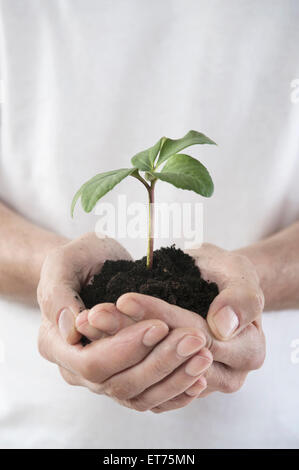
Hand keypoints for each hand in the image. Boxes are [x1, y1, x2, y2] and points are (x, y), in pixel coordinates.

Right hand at [37, 233, 211, 411]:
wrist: (92, 266)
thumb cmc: (79, 259)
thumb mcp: (63, 263)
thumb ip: (59, 294)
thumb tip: (72, 329)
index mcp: (55, 343)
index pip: (91, 363)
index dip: (127, 348)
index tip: (160, 325)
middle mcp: (76, 369)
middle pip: (118, 384)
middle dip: (159, 363)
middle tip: (194, 339)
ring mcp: (101, 378)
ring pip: (138, 396)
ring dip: (174, 379)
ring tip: (204, 356)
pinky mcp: (123, 377)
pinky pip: (149, 397)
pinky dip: (175, 392)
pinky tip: (199, 380)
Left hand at [76, 243, 265, 408]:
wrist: (216, 285)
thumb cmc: (227, 274)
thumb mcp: (240, 273)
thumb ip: (241, 298)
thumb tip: (222, 327)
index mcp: (248, 351)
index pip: (197, 335)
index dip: (159, 316)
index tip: (124, 298)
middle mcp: (227, 375)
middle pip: (170, 356)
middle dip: (128, 333)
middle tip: (94, 313)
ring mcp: (200, 382)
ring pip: (152, 370)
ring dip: (116, 345)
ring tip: (89, 321)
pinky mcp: (178, 382)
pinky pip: (145, 377)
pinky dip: (118, 354)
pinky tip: (95, 335)